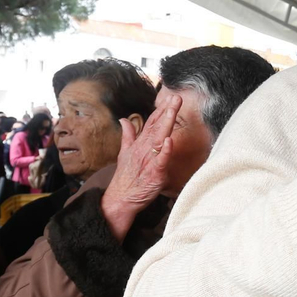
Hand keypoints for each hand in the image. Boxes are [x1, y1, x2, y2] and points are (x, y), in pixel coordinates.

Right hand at [100, 95, 180, 239]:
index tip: (170, 97)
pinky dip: (165, 151)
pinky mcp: (154, 173)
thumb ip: (128, 135)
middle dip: (167, 111)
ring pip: (159, 138)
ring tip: (173, 110)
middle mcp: (144, 149)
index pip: (152, 123)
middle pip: (157, 126)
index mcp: (140, 144)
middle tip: (176, 97)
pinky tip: (169, 140)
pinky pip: (161, 161)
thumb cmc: (126, 177)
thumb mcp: (124, 153)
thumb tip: (124, 119)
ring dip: (166, 124)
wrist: (120, 199)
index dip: (161, 110)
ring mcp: (149, 160)